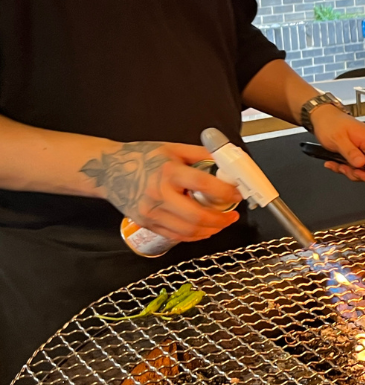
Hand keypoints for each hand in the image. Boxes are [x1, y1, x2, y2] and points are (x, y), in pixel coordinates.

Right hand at [80, 142, 240, 241]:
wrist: (108, 171)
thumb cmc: (140, 158)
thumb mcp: (172, 148)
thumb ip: (200, 153)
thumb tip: (226, 160)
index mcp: (168, 172)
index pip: (204, 185)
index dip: (225, 192)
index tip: (236, 195)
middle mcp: (159, 194)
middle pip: (198, 216)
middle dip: (221, 220)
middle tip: (233, 216)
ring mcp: (151, 212)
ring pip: (189, 230)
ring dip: (211, 230)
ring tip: (222, 223)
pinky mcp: (147, 223)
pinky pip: (176, 236)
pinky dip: (195, 236)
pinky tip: (204, 229)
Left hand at [308, 105, 364, 183]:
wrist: (322, 117)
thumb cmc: (331, 122)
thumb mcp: (338, 138)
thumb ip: (350, 152)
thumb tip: (361, 164)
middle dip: (362, 174)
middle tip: (350, 170)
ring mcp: (362, 151)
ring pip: (364, 171)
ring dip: (350, 172)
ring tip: (338, 165)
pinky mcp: (355, 155)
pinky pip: (354, 168)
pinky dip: (344, 169)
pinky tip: (334, 163)